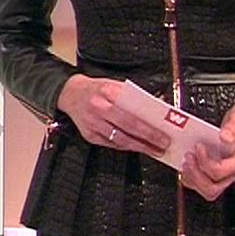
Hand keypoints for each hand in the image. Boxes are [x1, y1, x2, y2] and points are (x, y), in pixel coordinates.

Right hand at [55, 75, 171, 156]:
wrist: (69, 93)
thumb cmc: (96, 89)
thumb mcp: (115, 85)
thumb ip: (134, 96)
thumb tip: (158, 108)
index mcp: (107, 92)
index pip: (132, 111)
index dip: (149, 125)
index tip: (164, 132)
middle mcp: (98, 108)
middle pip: (128, 127)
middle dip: (148, 138)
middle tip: (163, 144)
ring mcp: (92, 123)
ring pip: (120, 139)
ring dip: (139, 146)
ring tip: (154, 150)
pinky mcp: (88, 135)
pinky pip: (111, 144)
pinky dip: (126, 147)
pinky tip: (137, 147)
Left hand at [179, 90, 234, 199]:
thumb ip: (233, 126)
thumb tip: (224, 137)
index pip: (219, 171)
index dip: (204, 162)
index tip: (198, 146)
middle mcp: (234, 169)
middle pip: (212, 188)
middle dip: (195, 175)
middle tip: (188, 157)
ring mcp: (227, 171)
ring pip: (208, 189)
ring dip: (193, 179)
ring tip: (186, 161)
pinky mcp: (220, 169)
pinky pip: (205, 182)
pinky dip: (193, 176)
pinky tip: (189, 162)